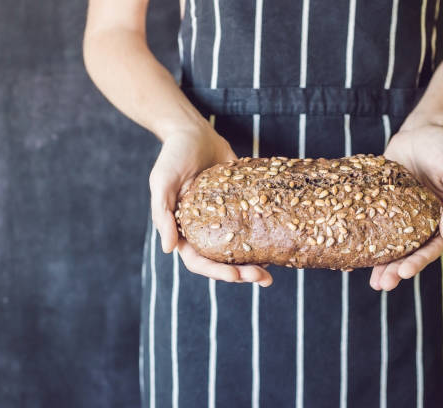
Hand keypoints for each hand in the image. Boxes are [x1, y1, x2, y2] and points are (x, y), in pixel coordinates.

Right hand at [149, 124, 272, 286]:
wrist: (193, 132)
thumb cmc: (173, 155)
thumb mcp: (162, 182)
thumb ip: (162, 214)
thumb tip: (168, 249)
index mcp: (183, 230)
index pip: (198, 261)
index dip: (216, 271)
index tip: (235, 275)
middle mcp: (204, 230)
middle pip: (223, 261)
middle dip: (242, 273)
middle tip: (263, 278)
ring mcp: (225, 220)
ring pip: (240, 249)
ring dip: (255, 263)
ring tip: (273, 273)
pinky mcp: (241, 206)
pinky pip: (253, 227)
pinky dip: (264, 239)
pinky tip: (280, 245)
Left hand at [370, 124, 442, 290]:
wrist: (421, 129)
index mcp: (439, 218)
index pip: (431, 247)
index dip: (418, 261)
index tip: (404, 272)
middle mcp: (418, 221)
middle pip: (408, 252)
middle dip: (396, 270)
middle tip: (383, 284)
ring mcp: (398, 214)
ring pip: (389, 244)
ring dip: (380, 263)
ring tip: (372, 281)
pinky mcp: (379, 203)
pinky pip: (371, 224)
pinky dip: (363, 239)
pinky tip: (351, 253)